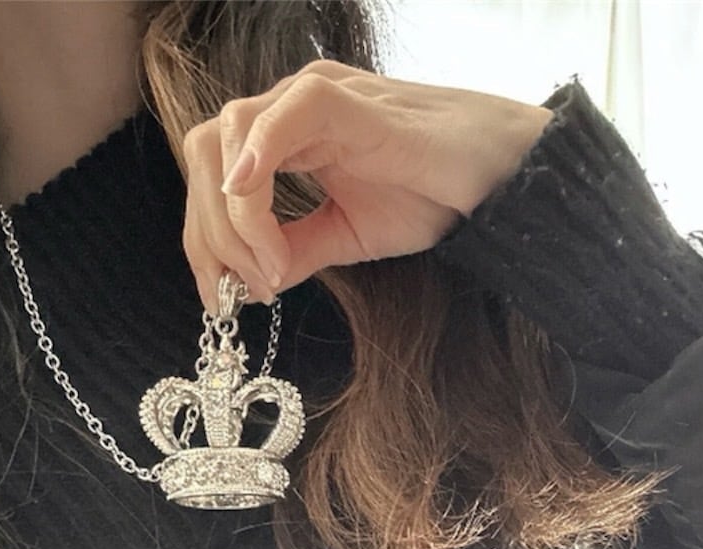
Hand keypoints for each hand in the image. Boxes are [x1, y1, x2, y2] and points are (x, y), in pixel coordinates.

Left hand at [181, 61, 553, 310]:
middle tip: (241, 290)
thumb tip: (253, 282)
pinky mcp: (344, 100)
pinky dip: (254, 157)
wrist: (498, 177)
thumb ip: (299, 248)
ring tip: (270, 268)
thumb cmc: (435, 193)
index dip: (204, 237)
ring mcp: (313, 99)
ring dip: (234, 214)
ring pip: (230, 137)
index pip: (213, 176)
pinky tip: (246, 198)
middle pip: (205, 155)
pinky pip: (279, 117)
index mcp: (286, 138)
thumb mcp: (351, 235)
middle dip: (207, 232)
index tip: (222, 295)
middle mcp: (288, 110)